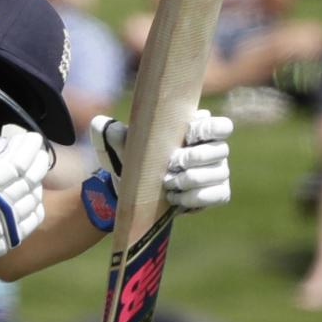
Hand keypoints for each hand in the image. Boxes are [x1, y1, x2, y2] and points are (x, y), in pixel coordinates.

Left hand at [81, 110, 232, 230]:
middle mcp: (213, 150)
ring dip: (191, 179)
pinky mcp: (217, 193)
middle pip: (220, 150)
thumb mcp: (120, 148)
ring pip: (218, 174)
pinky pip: (217, 194)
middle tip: (171, 164)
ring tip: (168, 183)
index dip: (210, 129)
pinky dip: (195, 197)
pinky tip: (175, 198)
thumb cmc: (132, 162)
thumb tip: (100, 123)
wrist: (133, 193)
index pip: (221, 125)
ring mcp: (217, 172)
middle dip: (194, 158)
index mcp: (196, 131)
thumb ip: (113, 134)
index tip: (188, 135)